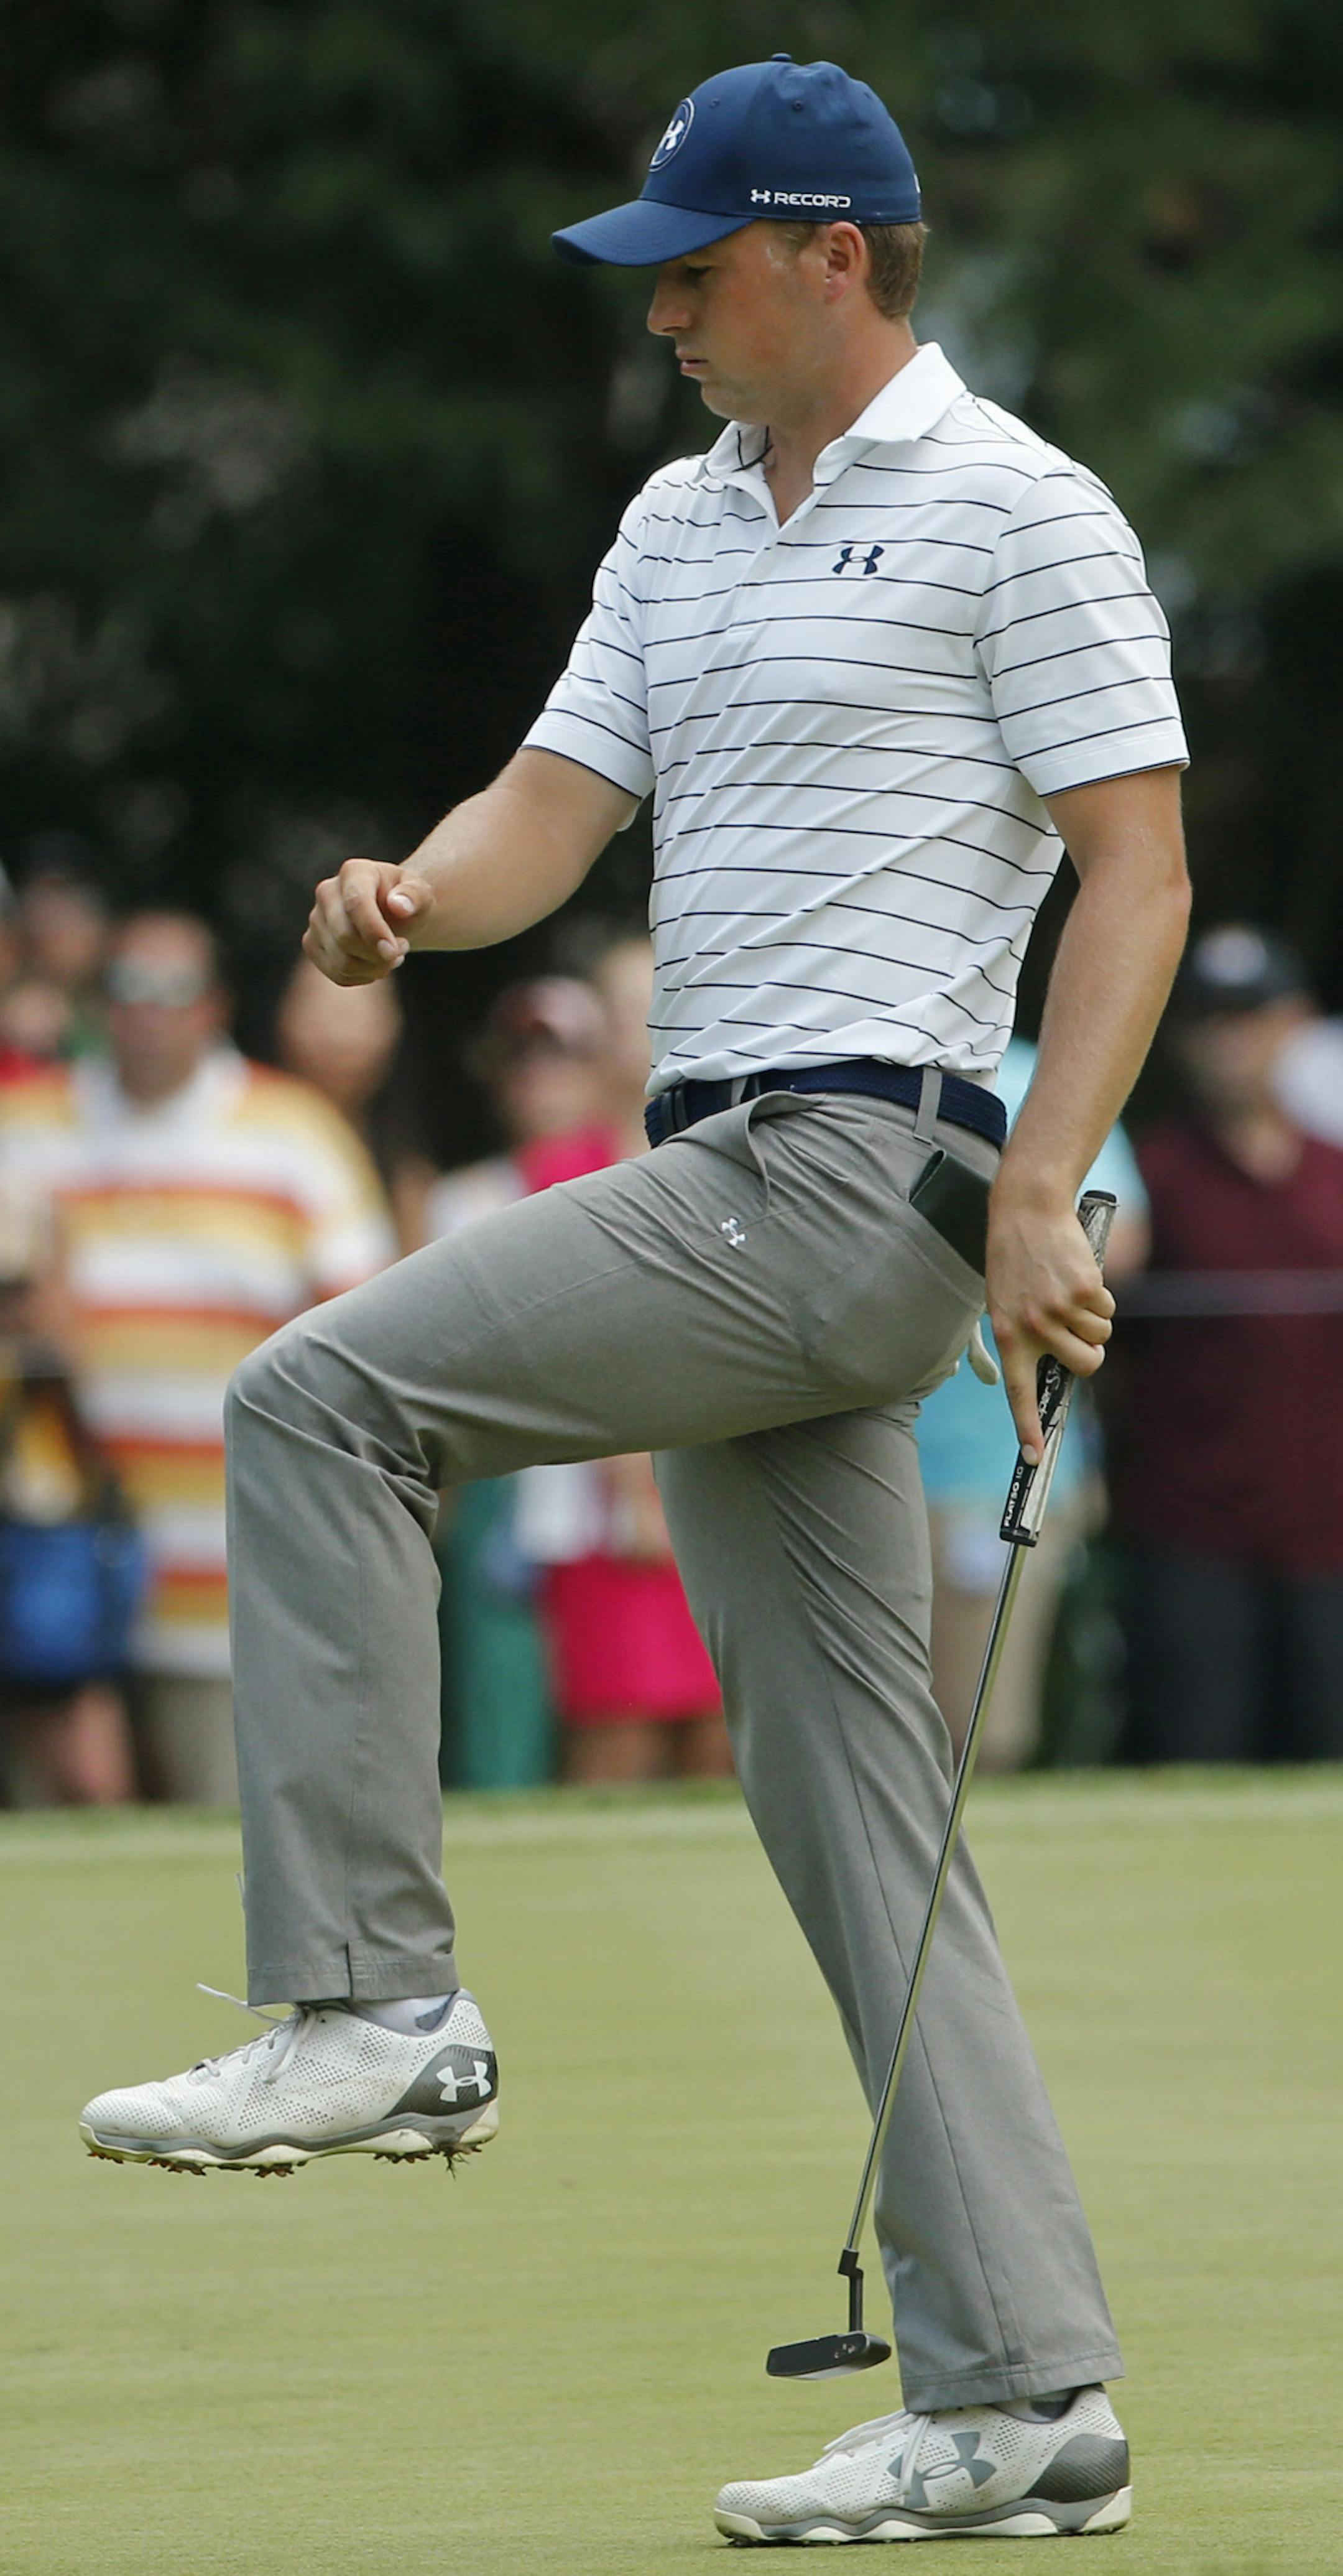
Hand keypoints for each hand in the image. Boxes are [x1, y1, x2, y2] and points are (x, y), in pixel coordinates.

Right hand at [303, 858, 434, 984]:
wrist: (392, 913)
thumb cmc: (407, 902)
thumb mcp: (422, 894)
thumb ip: (415, 895)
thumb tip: (399, 905)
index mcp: (354, 872)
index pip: (356, 903)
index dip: (374, 931)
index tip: (395, 951)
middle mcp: (327, 892)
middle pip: (345, 937)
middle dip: (379, 954)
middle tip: (402, 948)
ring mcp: (316, 919)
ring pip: (342, 962)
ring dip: (375, 968)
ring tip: (392, 956)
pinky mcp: (312, 944)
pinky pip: (337, 974)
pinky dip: (363, 977)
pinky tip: (376, 964)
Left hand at [986, 1187, 1114, 1463]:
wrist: (1028, 1210)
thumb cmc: (1015, 1259)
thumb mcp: (1004, 1302)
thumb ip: (1024, 1338)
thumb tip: (1051, 1372)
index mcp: (1009, 1335)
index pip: (1019, 1393)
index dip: (1027, 1428)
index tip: (1034, 1459)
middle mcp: (1034, 1327)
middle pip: (1085, 1365)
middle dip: (1091, 1351)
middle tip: (1079, 1330)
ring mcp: (1060, 1309)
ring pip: (1101, 1336)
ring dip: (1095, 1318)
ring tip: (1070, 1290)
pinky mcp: (1084, 1289)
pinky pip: (1108, 1310)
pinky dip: (1102, 1296)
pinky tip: (1079, 1274)